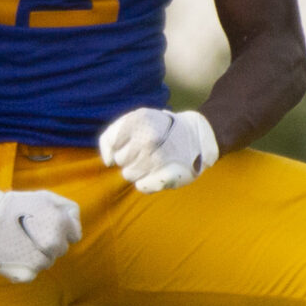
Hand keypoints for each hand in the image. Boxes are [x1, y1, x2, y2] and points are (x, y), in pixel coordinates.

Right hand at [0, 184, 82, 282]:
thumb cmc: (14, 205)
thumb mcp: (45, 196)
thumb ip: (67, 209)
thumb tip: (74, 223)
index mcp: (60, 225)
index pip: (74, 236)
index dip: (62, 230)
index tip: (46, 226)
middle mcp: (53, 245)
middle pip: (60, 250)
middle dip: (49, 242)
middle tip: (30, 232)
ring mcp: (40, 261)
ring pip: (46, 262)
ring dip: (37, 254)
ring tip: (19, 242)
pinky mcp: (26, 274)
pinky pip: (32, 272)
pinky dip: (25, 266)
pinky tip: (14, 254)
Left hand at [98, 108, 218, 192]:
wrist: (198, 132)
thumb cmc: (161, 127)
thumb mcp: (137, 119)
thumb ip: (111, 136)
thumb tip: (107, 161)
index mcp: (139, 119)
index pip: (112, 143)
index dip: (120, 144)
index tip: (135, 140)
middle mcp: (148, 137)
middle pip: (120, 160)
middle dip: (130, 157)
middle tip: (148, 150)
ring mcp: (159, 158)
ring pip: (129, 175)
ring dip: (138, 171)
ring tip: (154, 161)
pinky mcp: (170, 176)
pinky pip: (142, 186)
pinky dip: (146, 183)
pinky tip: (157, 174)